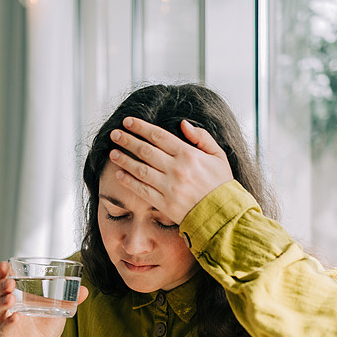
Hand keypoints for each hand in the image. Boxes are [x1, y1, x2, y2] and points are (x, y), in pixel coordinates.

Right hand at [0, 261, 88, 336]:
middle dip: (0, 285)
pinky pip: (4, 329)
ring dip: (2, 302)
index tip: (5, 265)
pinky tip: (16, 318)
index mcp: (18, 295)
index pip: (3, 279)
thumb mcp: (59, 309)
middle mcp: (8, 307)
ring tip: (11, 298)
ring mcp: (6, 322)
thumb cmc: (46, 325)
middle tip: (10, 282)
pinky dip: (8, 323)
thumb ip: (70, 299)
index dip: (0, 272)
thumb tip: (84, 290)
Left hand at [107, 117, 233, 223]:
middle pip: (145, 150)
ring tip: (113, 152)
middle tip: (114, 134)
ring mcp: (169, 186)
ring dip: (124, 159)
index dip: (141, 127)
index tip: (128, 121)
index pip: (158, 136)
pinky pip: (142, 190)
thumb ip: (202, 137)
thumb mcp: (218, 156)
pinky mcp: (164, 203)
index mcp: (188, 154)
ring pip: (140, 169)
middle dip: (127, 140)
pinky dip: (129, 182)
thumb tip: (183, 124)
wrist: (224, 215)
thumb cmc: (221, 184)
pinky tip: (119, 174)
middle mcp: (176, 169)